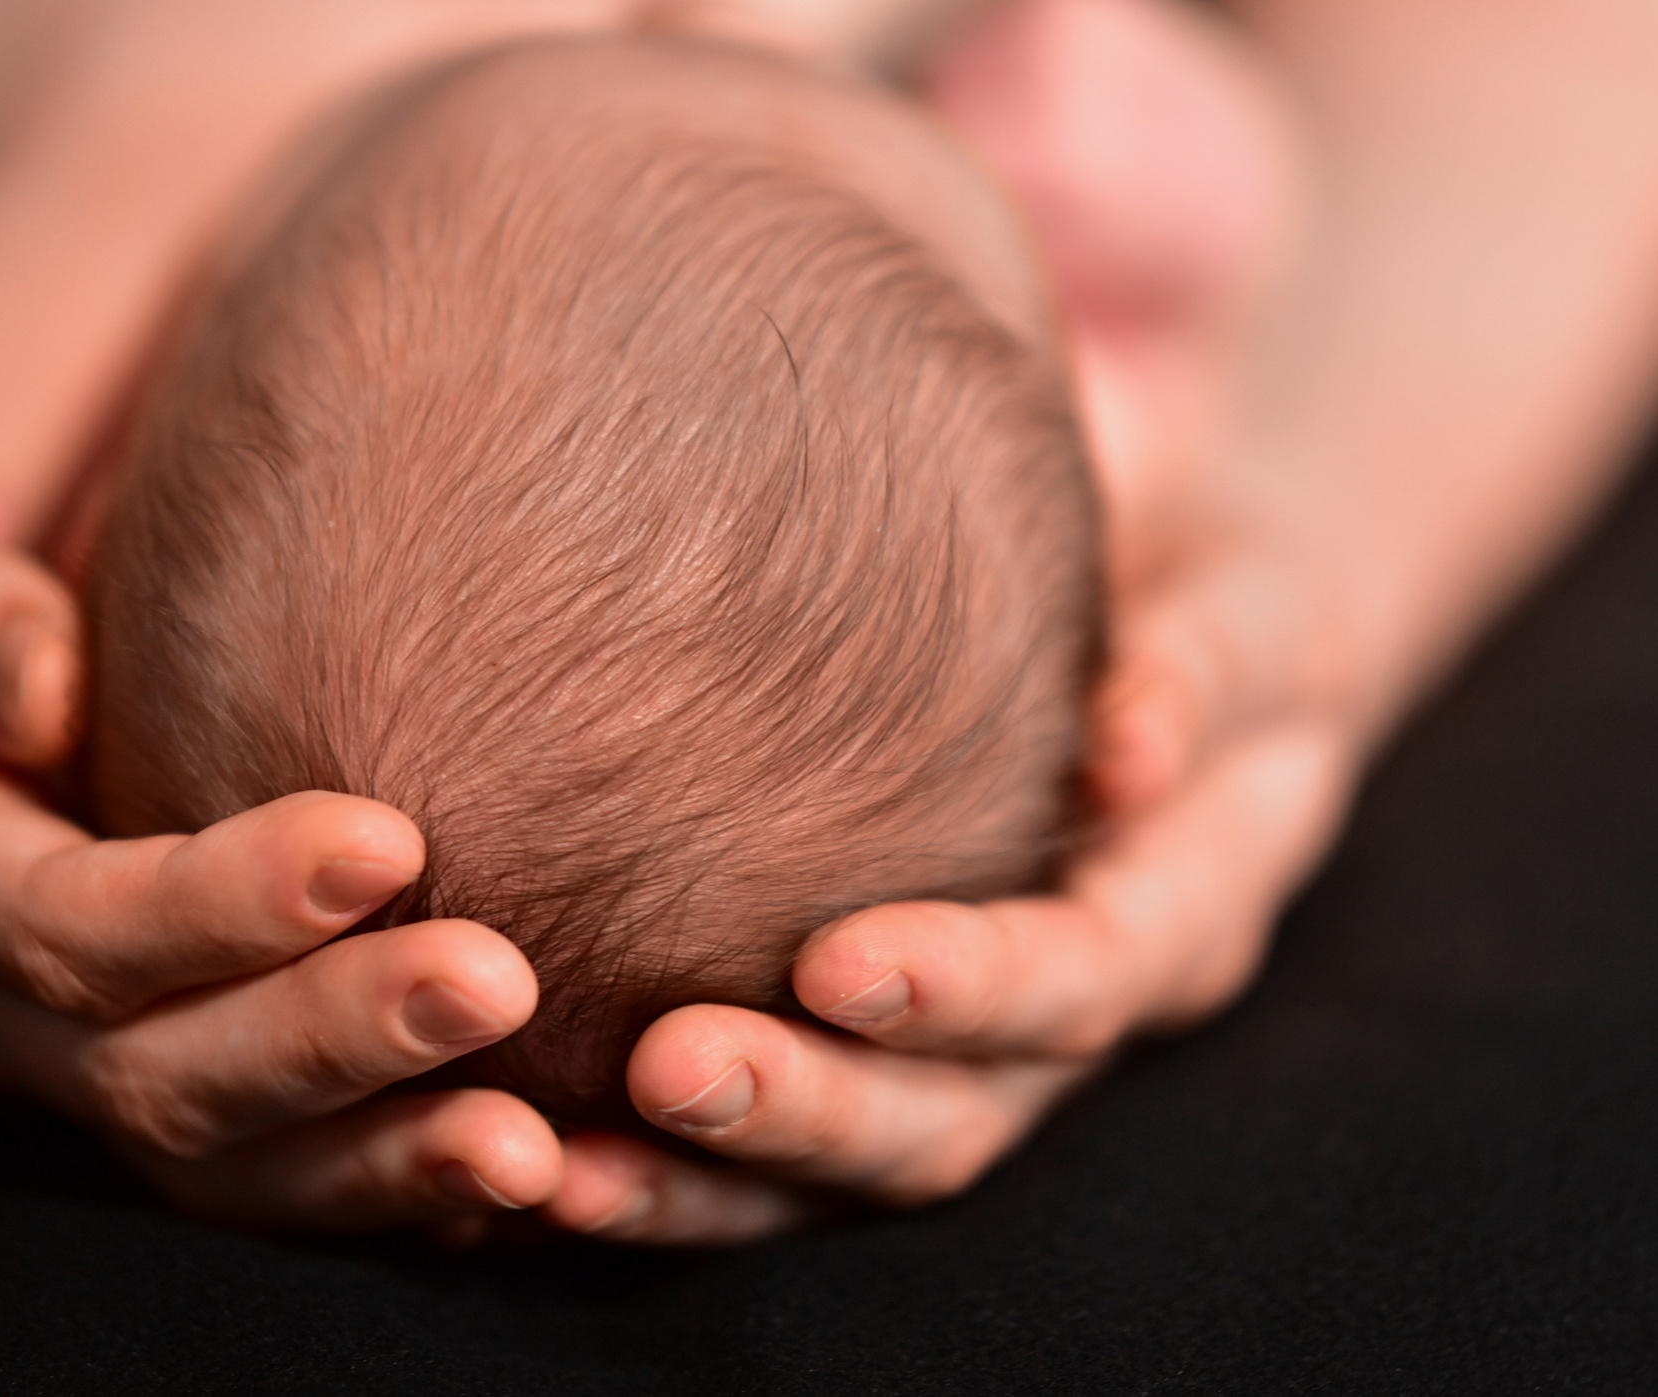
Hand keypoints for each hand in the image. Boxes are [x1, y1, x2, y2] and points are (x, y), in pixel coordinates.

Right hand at [0, 539, 559, 1232]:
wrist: (9, 747)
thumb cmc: (3, 645)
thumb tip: (38, 700)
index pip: (75, 925)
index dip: (223, 902)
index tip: (390, 843)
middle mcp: (24, 1028)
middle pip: (169, 1075)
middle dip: (340, 1039)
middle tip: (499, 985)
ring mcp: (116, 1085)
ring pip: (239, 1170)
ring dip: (391, 1166)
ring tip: (532, 1154)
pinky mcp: (205, 1113)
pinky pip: (300, 1184)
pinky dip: (410, 1196)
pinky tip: (537, 1182)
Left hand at [544, 0, 1350, 1242]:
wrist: (1155, 579)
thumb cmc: (1090, 434)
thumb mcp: (1051, 299)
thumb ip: (931, 181)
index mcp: (1241, 644)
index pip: (1250, 685)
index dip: (1197, 708)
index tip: (1115, 726)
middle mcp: (1183, 831)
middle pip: (1130, 958)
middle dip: (989, 989)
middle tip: (814, 984)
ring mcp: (1072, 956)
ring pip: (997, 1100)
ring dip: (840, 1121)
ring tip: (657, 1106)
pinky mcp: (962, 1033)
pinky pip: (879, 1125)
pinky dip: (756, 1161)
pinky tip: (584, 1161)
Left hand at [545, 510, 1359, 1241]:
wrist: (1203, 643)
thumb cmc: (1213, 613)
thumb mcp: (1234, 622)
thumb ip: (1192, 666)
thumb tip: (1131, 746)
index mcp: (1179, 909)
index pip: (1086, 975)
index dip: (973, 989)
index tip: (836, 964)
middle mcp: (1079, 1007)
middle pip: (959, 1112)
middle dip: (817, 1106)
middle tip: (671, 1069)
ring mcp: (983, 1039)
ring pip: (861, 1153)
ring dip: (718, 1174)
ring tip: (566, 1165)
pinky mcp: (895, 1035)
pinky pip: (793, 1131)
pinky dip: (681, 1161)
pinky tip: (552, 1151)